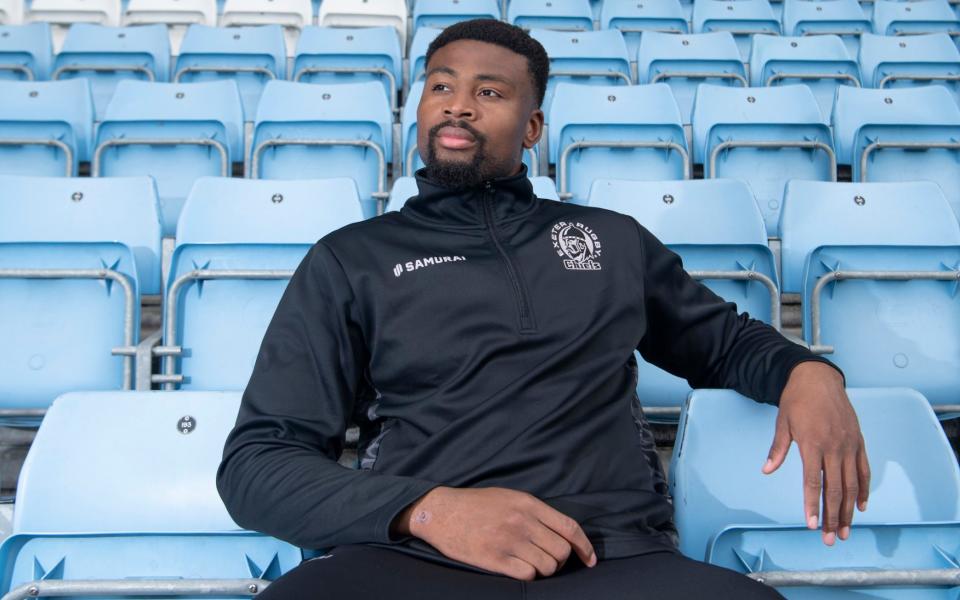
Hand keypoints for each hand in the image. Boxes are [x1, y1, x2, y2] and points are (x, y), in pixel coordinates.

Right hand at [392, 486, 596, 580]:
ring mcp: (509, 541)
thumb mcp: (509, 497)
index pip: (569, 527)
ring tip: (530, 563)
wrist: (441, 512)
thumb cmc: (476, 504)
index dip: (585, 546)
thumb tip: (562, 533)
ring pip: (548, 567)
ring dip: (544, 570)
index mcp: (528, 504)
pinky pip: (528, 576)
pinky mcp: (495, 559)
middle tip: (547, 559)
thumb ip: (535, 512)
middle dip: (560, 560)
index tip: (590, 559)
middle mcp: (522, 522)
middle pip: (561, 551)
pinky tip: (516, 568)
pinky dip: (527, 575)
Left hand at [762, 361, 869, 545]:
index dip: (812, 504)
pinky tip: (861, 506)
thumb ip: (778, 449)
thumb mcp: (782, 423)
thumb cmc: (797, 400)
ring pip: (852, 484)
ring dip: (849, 510)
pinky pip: (864, 470)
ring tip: (845, 530)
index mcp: (813, 443)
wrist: (818, 378)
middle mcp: (834, 447)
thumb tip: (767, 470)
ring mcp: (849, 445)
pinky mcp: (858, 442)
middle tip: (830, 539)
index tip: (810, 524)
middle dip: (832, 516)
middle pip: (835, 489)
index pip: (813, 482)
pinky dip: (864, 489)